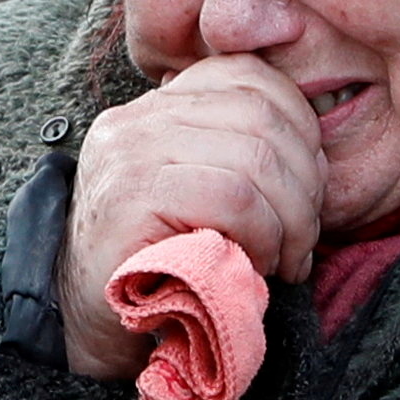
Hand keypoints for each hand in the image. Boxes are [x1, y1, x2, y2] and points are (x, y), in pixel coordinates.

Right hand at [56, 57, 321, 379]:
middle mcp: (136, 119)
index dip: (298, 125)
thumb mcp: (200, 196)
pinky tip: (258, 265)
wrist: (83, 324)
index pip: (248, 75)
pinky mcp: (131, 198)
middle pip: (260, 113)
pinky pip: (232, 196)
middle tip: (305, 238)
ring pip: (254, 155)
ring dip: (291, 217)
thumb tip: (315, 152)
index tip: (307, 186)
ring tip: (286, 258)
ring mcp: (129, 153)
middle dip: (305, 182)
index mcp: (157, 107)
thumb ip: (238, 158)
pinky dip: (263, 234)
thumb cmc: (158, 265)